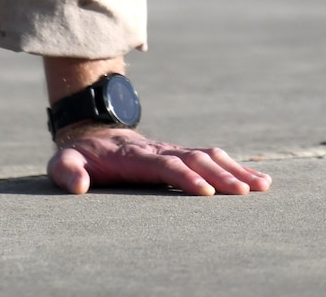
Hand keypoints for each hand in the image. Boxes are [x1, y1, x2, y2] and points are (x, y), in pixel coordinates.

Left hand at [48, 125, 272, 196]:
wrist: (94, 133)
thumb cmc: (79, 156)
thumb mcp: (62, 162)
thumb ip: (67, 172)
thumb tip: (79, 186)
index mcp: (136, 156)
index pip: (166, 165)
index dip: (185, 177)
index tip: (206, 192)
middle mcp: (161, 150)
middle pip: (196, 159)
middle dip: (222, 176)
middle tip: (244, 193)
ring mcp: (174, 150)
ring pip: (211, 156)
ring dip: (236, 170)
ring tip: (262, 185)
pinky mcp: (183, 155)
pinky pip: (214, 158)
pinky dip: (237, 167)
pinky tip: (258, 180)